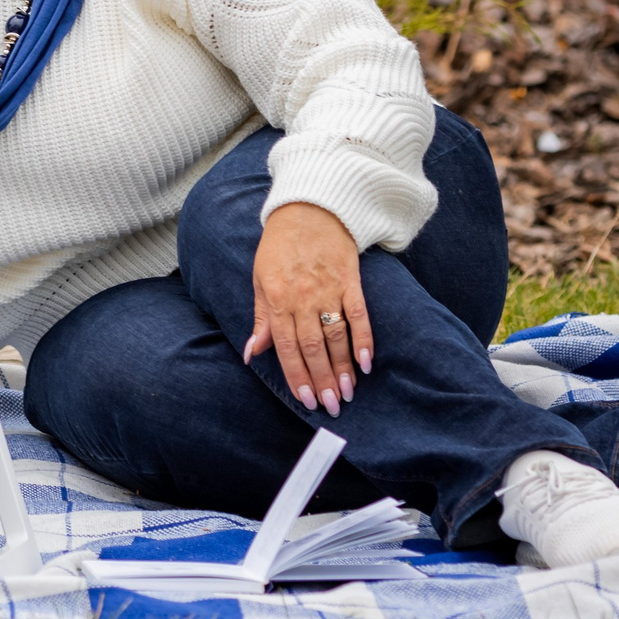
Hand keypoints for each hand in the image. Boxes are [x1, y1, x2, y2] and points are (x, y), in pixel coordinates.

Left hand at [244, 202, 370, 417]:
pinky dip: (364, 339)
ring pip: (336, 336)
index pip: (286, 346)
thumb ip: (261, 319)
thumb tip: (251, 353)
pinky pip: (359, 315)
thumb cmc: (279, 248)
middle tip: (331, 407)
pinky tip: (366, 362)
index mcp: (277, 299)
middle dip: (321, 379)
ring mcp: (329, 290)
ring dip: (342, 367)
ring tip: (347, 393)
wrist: (309, 211)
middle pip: (312, 346)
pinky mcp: (351, 282)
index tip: (306, 399)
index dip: (296, 374)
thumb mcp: (260, 281)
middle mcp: (302, 298)